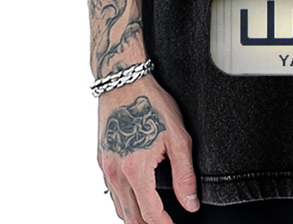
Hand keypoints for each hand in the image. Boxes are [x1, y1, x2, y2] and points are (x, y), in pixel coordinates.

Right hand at [98, 76, 199, 222]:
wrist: (124, 82)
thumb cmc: (151, 103)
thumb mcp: (177, 137)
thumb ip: (185, 174)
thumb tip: (190, 203)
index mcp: (136, 170)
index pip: (150, 215)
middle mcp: (116, 173)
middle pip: (131, 217)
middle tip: (165, 223)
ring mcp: (106, 167)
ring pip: (118, 207)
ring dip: (134, 217)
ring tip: (151, 217)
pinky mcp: (102, 159)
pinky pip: (111, 190)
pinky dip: (123, 201)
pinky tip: (134, 197)